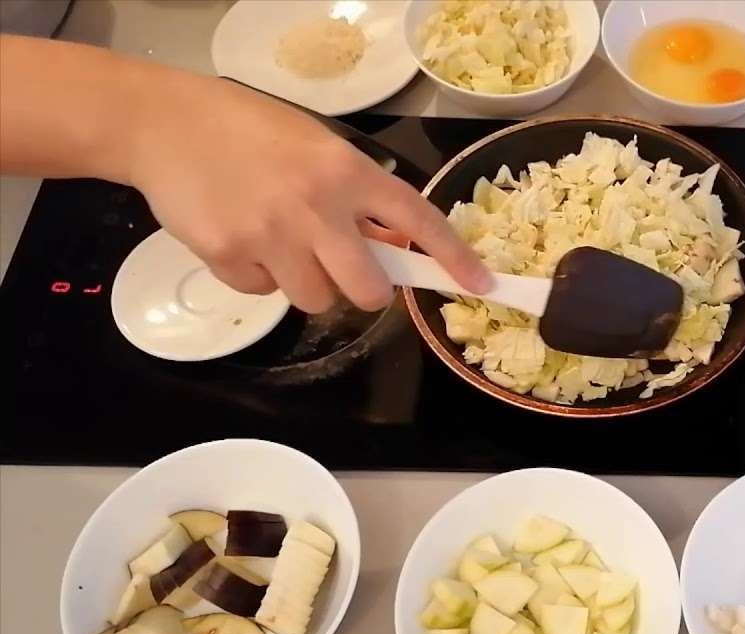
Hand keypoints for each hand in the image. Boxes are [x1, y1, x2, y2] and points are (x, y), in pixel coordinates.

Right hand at [125, 77, 490, 312]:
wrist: (163, 123)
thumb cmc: (248, 130)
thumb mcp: (316, 147)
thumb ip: (355, 196)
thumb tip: (393, 244)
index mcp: (346, 171)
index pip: (417, 218)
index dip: (453, 257)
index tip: (481, 284)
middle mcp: (316, 206)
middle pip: (368, 290)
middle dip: (366, 291)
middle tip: (348, 272)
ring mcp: (271, 235)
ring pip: (316, 300)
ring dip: (307, 282)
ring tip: (280, 242)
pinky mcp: (229, 257)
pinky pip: (263, 293)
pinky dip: (257, 276)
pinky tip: (242, 238)